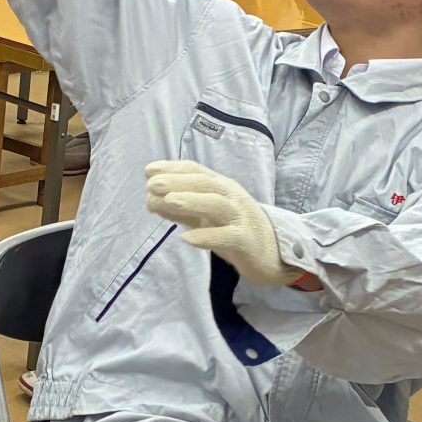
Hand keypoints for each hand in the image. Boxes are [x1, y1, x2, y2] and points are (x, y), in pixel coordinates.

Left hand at [144, 159, 296, 286]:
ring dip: (192, 201)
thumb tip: (150, 199)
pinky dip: (207, 236)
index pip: (197, 171)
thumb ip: (181, 209)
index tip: (148, 170)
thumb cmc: (235, 231)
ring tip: (168, 201)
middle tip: (151, 184)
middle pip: (206, 184)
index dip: (173, 168)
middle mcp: (232, 198)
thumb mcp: (205, 217)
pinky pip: (227, 236)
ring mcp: (241, 218)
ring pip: (217, 204)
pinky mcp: (246, 241)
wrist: (273, 253)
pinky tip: (186, 239)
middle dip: (178, 182)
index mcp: (222, 188)